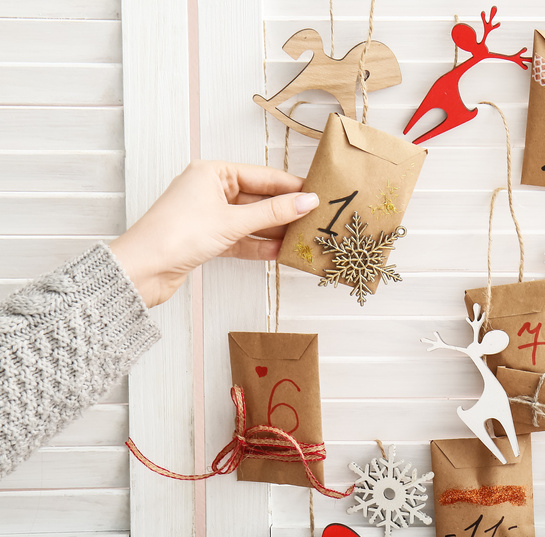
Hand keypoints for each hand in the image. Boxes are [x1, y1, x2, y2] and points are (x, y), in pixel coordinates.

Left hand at [109, 160, 318, 307]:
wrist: (140, 270)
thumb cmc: (177, 235)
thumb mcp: (232, 221)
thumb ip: (273, 213)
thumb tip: (308, 201)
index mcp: (212, 173)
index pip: (262, 176)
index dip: (291, 186)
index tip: (318, 194)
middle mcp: (210, 190)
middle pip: (258, 198)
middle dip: (285, 211)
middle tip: (315, 219)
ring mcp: (209, 215)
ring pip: (251, 220)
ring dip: (274, 230)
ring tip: (303, 238)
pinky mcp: (207, 238)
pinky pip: (241, 238)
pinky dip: (258, 245)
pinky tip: (280, 252)